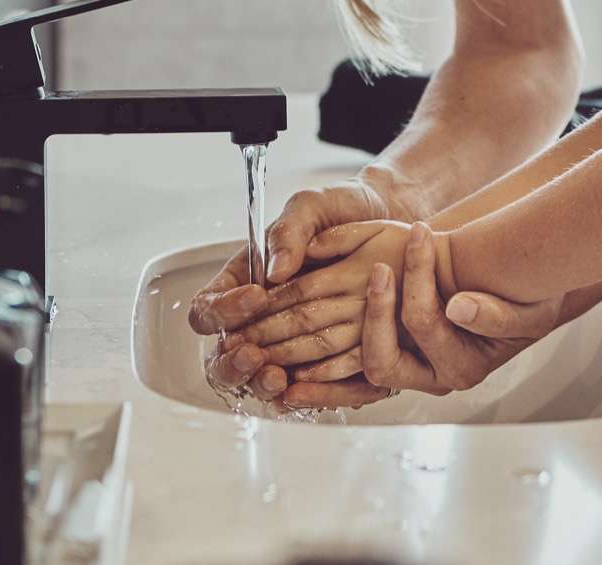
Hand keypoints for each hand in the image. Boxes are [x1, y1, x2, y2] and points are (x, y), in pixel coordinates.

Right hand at [186, 176, 404, 400]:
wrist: (392, 223)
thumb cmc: (345, 209)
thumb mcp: (313, 206)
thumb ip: (289, 232)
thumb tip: (276, 271)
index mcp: (246, 280)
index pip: (210, 307)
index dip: (223, 309)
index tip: (255, 297)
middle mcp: (262, 318)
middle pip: (225, 354)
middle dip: (233, 361)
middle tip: (251, 353)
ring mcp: (288, 343)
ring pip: (257, 379)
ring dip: (261, 382)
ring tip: (275, 376)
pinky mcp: (323, 361)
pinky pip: (303, 390)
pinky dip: (303, 395)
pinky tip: (304, 391)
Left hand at [354, 222, 561, 394]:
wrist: (520, 295)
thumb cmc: (528, 302)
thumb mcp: (530, 311)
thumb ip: (497, 315)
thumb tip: (458, 307)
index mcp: (464, 369)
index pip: (426, 325)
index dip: (417, 277)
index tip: (422, 233)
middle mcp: (433, 374)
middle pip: (383, 360)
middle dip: (378, 309)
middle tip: (383, 266)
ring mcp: (412, 366)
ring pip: (369, 359)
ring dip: (366, 316)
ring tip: (377, 269)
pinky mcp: (399, 352)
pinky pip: (364, 354)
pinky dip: (355, 333)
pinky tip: (365, 286)